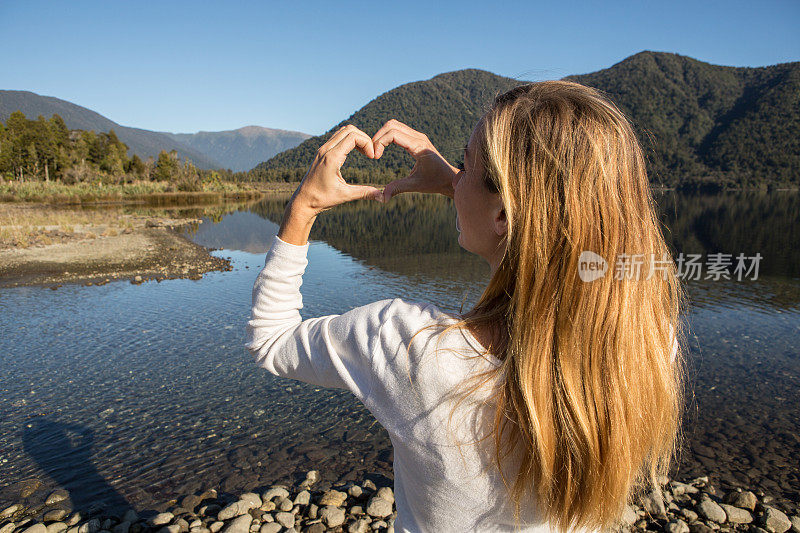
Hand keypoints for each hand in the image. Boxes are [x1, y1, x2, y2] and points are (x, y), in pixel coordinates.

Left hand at [278, 125, 381, 244]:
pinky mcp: (322, 152)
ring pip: (343, 131)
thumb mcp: (345, 196)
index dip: (367, 143)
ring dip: (357, 138)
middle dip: (364, 138)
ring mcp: (322, 149)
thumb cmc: (321, 199)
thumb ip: (364, 193)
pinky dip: (349, 140)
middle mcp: (325, 150)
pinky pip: (338, 137)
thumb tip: (383, 197)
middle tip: (371, 154)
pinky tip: (356, 153)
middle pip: (349, 129)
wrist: (303, 201)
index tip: (372, 157)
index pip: (353, 136)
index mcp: (332, 158)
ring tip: (365, 153)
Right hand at [372, 119, 458, 201]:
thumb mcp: (416, 185)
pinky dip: (387, 136)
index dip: (379, 142)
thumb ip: (398, 188)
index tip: (375, 158)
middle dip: (378, 136)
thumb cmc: (435, 182)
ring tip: (376, 151)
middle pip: (391, 125)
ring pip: (394, 125)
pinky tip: (383, 149)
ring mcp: (417, 136)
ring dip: (382, 135)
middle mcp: (418, 137)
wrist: (449, 178)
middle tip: (373, 153)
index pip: (393, 134)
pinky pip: (398, 130)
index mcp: (418, 146)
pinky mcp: (416, 138)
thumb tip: (382, 197)